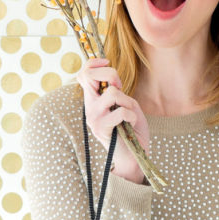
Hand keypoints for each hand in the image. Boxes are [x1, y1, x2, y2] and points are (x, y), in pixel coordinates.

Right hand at [75, 57, 150, 178]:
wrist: (134, 156)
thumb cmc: (132, 129)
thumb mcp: (127, 104)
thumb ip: (118, 91)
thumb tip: (112, 80)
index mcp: (93, 100)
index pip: (83, 73)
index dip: (94, 63)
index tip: (109, 64)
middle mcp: (89, 107)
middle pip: (89, 76)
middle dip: (110, 74)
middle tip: (120, 87)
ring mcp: (93, 118)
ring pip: (111, 93)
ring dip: (127, 101)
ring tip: (129, 112)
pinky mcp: (102, 128)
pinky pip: (121, 111)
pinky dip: (132, 115)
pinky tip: (131, 123)